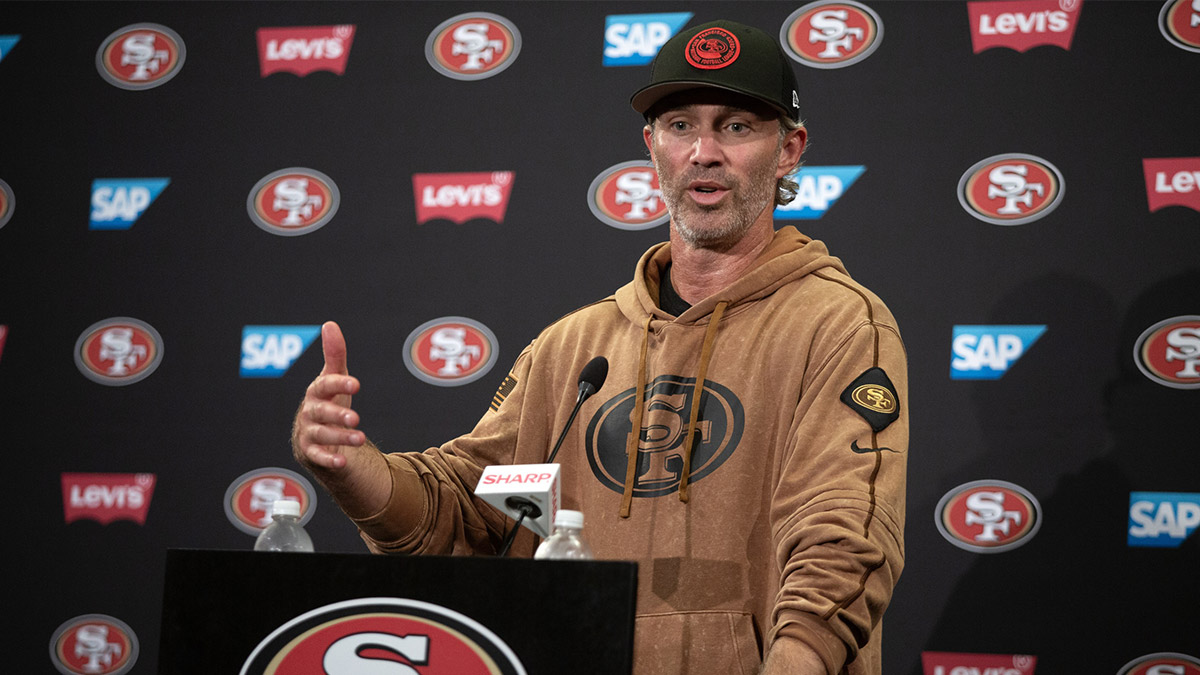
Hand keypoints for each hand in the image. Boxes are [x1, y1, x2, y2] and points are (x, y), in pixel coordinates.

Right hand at [292, 321, 365, 470]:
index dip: (338, 384)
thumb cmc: (329, 401)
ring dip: (340, 437)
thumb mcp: (334, 378)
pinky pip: (318, 457)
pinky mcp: (311, 453)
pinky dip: (329, 459)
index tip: (356, 384)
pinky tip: (342, 462)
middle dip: (337, 415)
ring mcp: (309, 433)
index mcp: (316, 392)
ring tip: (360, 438)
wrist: (317, 434)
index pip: (324, 386)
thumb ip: (334, 354)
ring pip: (322, 435)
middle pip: (321, 413)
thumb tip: (330, 325)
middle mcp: (310, 412)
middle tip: (355, 418)